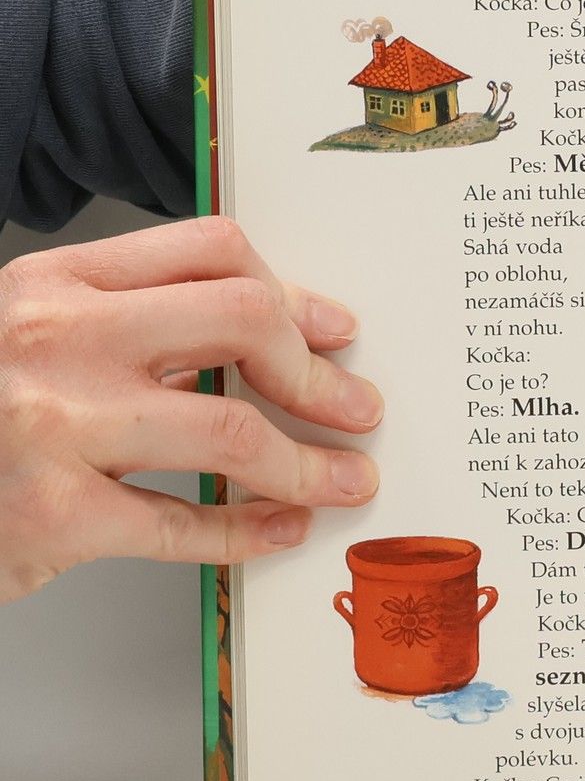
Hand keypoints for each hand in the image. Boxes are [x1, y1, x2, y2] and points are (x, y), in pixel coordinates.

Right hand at [0, 217, 381, 601]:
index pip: (210, 249)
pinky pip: (185, 524)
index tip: (334, 331)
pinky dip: (250, 532)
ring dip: (309, 462)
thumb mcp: (32, 338)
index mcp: (53, 283)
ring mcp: (51, 427)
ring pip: (231, 427)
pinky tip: (282, 530)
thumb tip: (278, 335)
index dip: (293, 292)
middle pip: (241, 319)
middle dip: (318, 373)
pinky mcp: (51, 516)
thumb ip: (134, 326)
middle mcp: (53, 340)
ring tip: (346, 480)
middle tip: (356, 408)